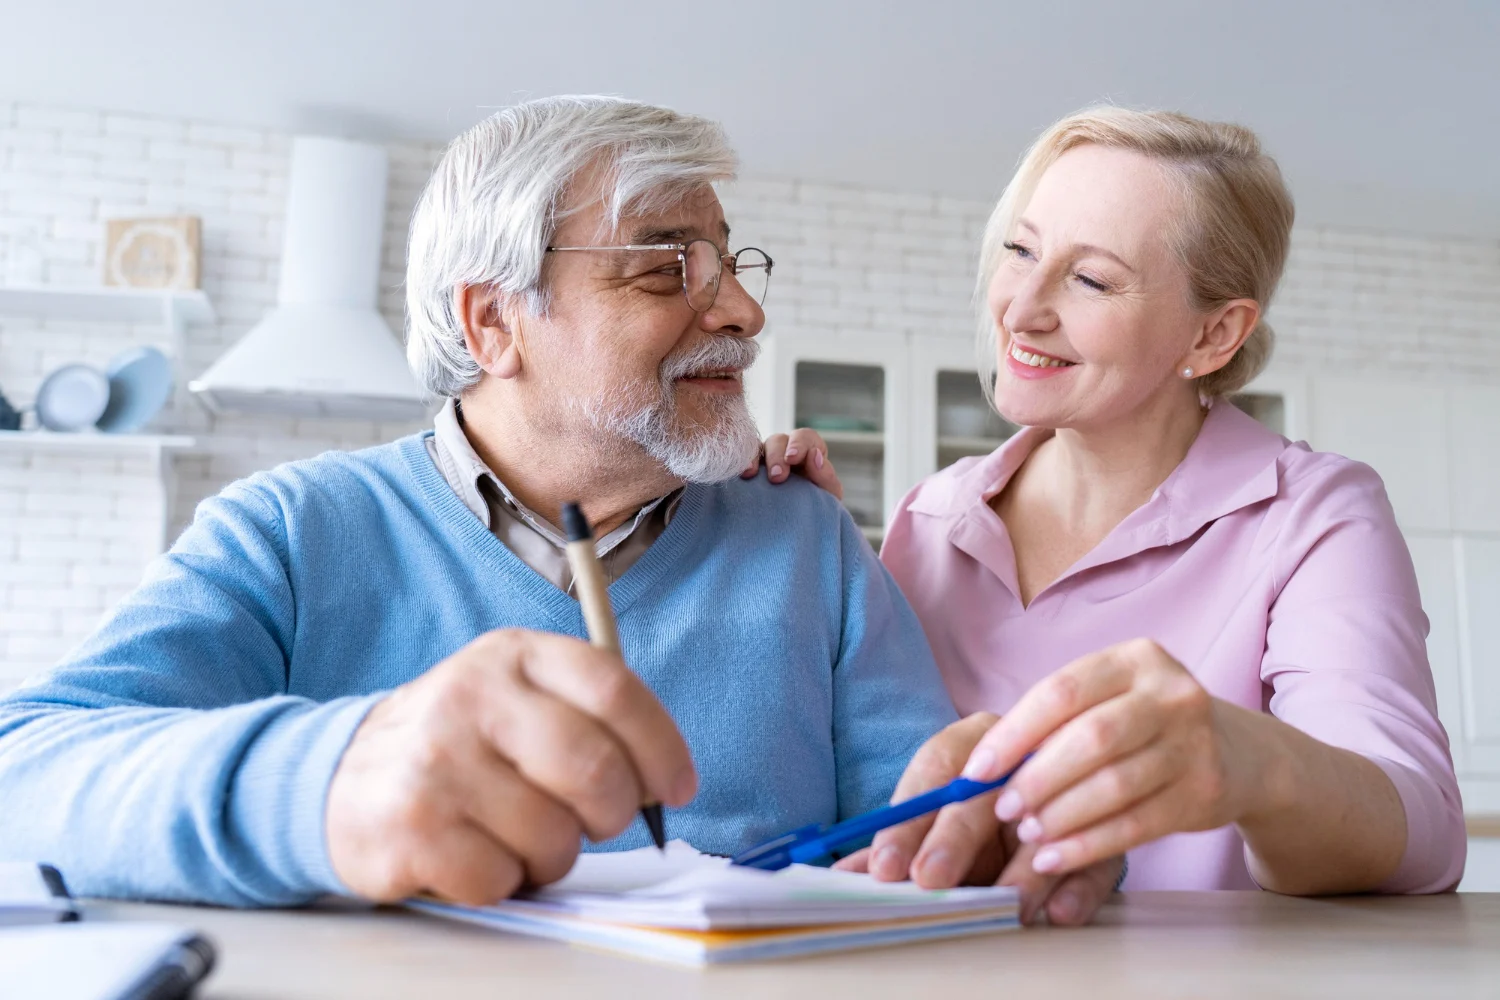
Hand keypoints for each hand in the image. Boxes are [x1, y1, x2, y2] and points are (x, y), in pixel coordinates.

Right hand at [325, 629, 696, 904]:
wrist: (342, 778)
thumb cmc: (461, 744)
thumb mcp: (518, 695)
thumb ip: (589, 717)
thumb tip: (665, 781)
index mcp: (514, 653)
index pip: (614, 689)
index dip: (662, 746)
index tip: (677, 787)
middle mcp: (472, 695)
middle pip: (595, 769)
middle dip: (613, 813)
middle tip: (596, 823)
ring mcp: (437, 760)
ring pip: (555, 835)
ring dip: (553, 855)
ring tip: (519, 836)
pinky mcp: (410, 826)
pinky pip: (502, 879)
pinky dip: (503, 882)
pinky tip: (476, 855)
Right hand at [743, 429, 842, 498]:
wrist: (800, 528)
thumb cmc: (818, 506)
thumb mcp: (828, 493)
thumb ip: (826, 475)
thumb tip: (814, 455)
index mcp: (809, 450)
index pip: (805, 437)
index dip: (798, 444)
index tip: (793, 458)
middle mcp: (786, 450)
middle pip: (778, 440)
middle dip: (777, 456)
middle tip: (777, 477)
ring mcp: (765, 458)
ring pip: (757, 447)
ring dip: (755, 458)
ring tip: (751, 475)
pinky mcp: (751, 470)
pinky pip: (742, 459)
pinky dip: (742, 463)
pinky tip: (742, 475)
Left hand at [835, 713, 1122, 924]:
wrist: (1043, 795)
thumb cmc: (974, 812)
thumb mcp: (932, 821)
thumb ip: (894, 846)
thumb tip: (844, 875)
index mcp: (973, 740)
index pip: (935, 769)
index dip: (907, 822)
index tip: (886, 868)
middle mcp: (1020, 751)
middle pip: (985, 792)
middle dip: (954, 840)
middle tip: (931, 881)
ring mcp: (1068, 783)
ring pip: (1046, 821)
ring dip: (1022, 871)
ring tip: (1002, 906)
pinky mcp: (1108, 823)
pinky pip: (1100, 854)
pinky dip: (1078, 887)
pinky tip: (1056, 913)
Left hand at [962, 637, 1247, 881]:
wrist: (1238, 753)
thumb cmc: (1145, 725)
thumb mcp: (1109, 701)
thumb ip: (1055, 724)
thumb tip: (981, 768)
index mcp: (1135, 659)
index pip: (1061, 692)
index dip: (1013, 734)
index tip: (976, 770)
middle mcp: (1171, 693)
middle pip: (1090, 739)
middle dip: (1037, 779)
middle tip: (1003, 808)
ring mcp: (1195, 742)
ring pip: (1114, 785)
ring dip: (1061, 816)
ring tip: (1028, 834)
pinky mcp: (1205, 791)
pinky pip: (1137, 824)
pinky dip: (1089, 845)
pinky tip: (1055, 857)